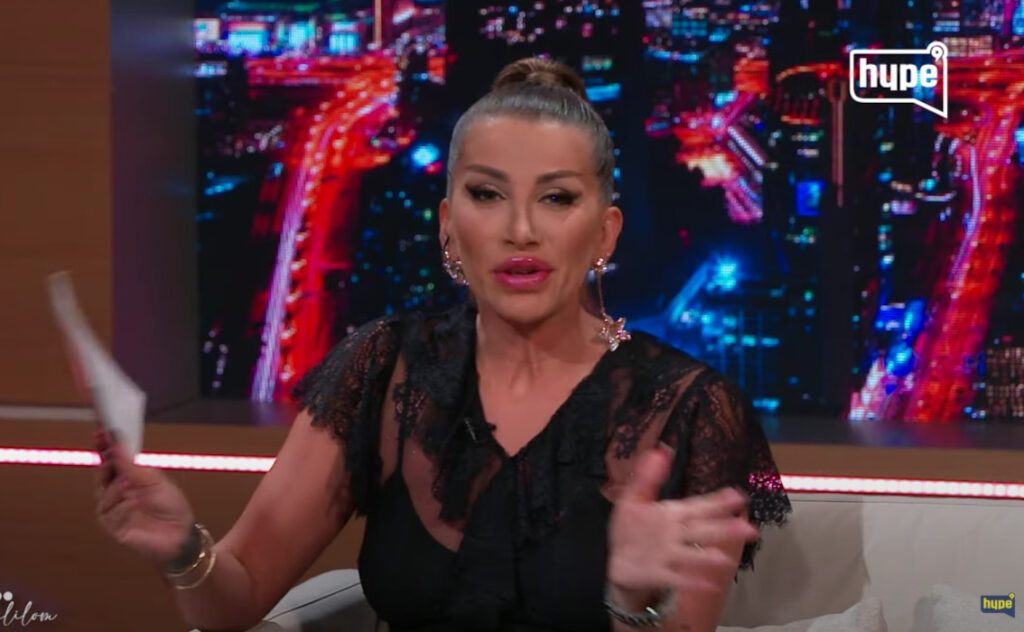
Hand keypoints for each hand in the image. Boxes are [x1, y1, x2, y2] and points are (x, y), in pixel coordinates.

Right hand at [94, 430, 196, 564]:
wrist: (179, 534)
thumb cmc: (171, 506)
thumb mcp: (155, 480)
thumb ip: (132, 465)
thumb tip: (117, 443)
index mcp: (130, 477)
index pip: (112, 459)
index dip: (104, 446)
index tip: (101, 432)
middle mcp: (118, 491)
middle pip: (102, 473)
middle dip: (106, 463)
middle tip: (110, 455)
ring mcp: (112, 508)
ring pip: (104, 492)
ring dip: (119, 489)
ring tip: (134, 492)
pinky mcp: (111, 524)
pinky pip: (110, 511)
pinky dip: (123, 508)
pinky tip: (134, 507)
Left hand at [607, 444, 758, 601]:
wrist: (617, 561)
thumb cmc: (632, 529)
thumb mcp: (634, 499)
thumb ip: (648, 477)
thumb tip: (661, 450)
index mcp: (674, 515)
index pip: (699, 506)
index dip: (717, 502)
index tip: (738, 496)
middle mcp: (677, 535)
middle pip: (703, 530)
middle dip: (724, 529)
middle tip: (749, 528)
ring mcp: (670, 556)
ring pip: (692, 555)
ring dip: (708, 557)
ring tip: (725, 559)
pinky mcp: (659, 574)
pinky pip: (676, 577)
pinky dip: (692, 581)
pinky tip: (710, 583)